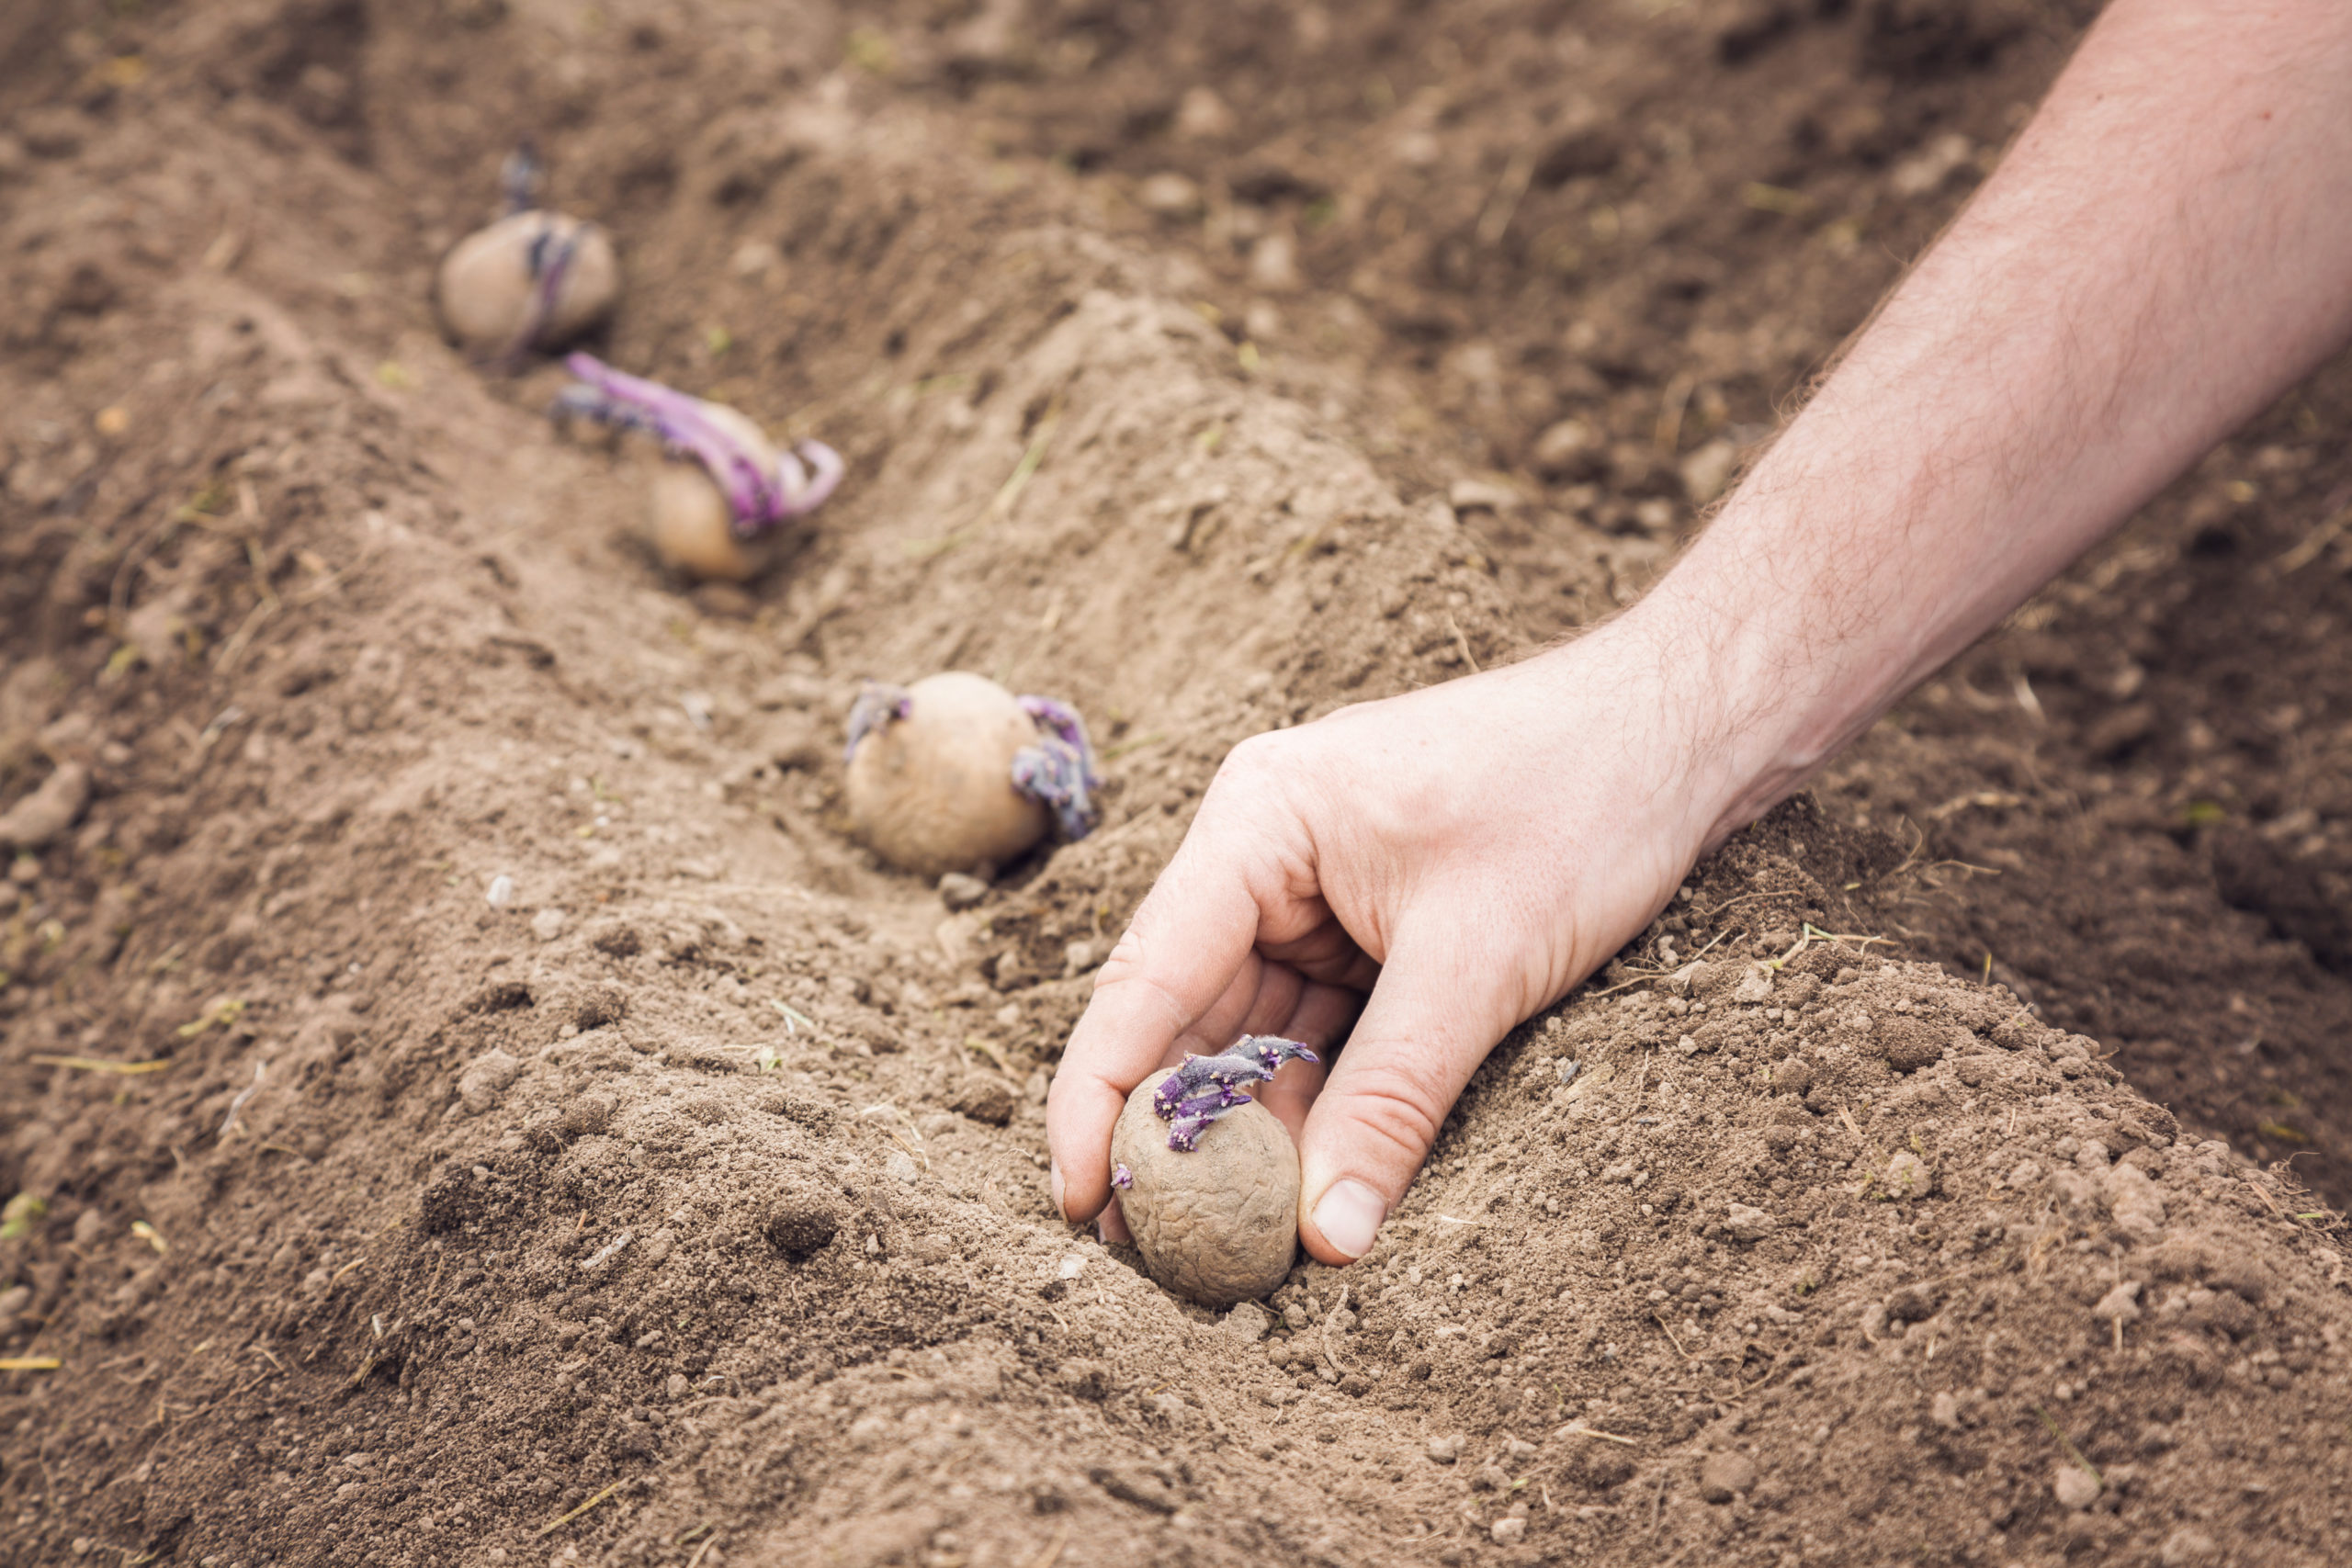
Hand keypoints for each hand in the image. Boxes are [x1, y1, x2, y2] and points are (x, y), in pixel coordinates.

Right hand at [1045, 615, 1742, 1263]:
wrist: (1682, 735)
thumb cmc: (1576, 804)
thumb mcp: (1475, 964)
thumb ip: (1391, 1100)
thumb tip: (1325, 1233)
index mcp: (1257, 822)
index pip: (1145, 976)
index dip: (1100, 1096)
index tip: (1075, 1200)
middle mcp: (1267, 852)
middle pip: (1189, 1012)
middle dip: (1176, 1129)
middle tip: (1150, 1249)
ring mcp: (1320, 890)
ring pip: (1257, 1031)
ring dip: (1249, 1128)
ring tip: (1223, 1240)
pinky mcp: (1374, 926)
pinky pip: (1322, 1028)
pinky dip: (1316, 1101)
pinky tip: (1304, 1183)